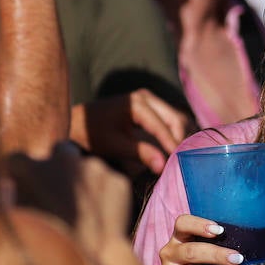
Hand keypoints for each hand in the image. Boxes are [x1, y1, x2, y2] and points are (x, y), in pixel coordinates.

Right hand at [6, 142, 131, 253]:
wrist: (91, 261)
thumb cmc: (44, 246)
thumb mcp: (14, 220)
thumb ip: (7, 198)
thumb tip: (3, 191)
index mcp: (29, 166)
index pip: (18, 161)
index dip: (20, 176)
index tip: (24, 189)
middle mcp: (62, 158)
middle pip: (60, 152)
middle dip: (58, 168)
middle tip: (59, 193)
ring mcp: (94, 166)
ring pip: (88, 168)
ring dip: (84, 182)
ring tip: (83, 211)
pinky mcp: (118, 180)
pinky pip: (109, 184)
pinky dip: (105, 196)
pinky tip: (101, 217)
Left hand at [71, 90, 190, 174]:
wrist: (78, 123)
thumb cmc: (93, 135)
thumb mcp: (116, 145)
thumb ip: (141, 153)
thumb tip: (164, 167)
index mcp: (137, 103)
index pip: (162, 126)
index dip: (173, 145)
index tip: (182, 163)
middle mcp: (146, 97)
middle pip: (174, 118)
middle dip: (181, 139)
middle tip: (186, 160)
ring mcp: (148, 99)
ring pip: (174, 118)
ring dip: (180, 136)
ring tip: (183, 156)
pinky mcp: (149, 106)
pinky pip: (169, 119)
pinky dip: (174, 133)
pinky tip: (176, 149)